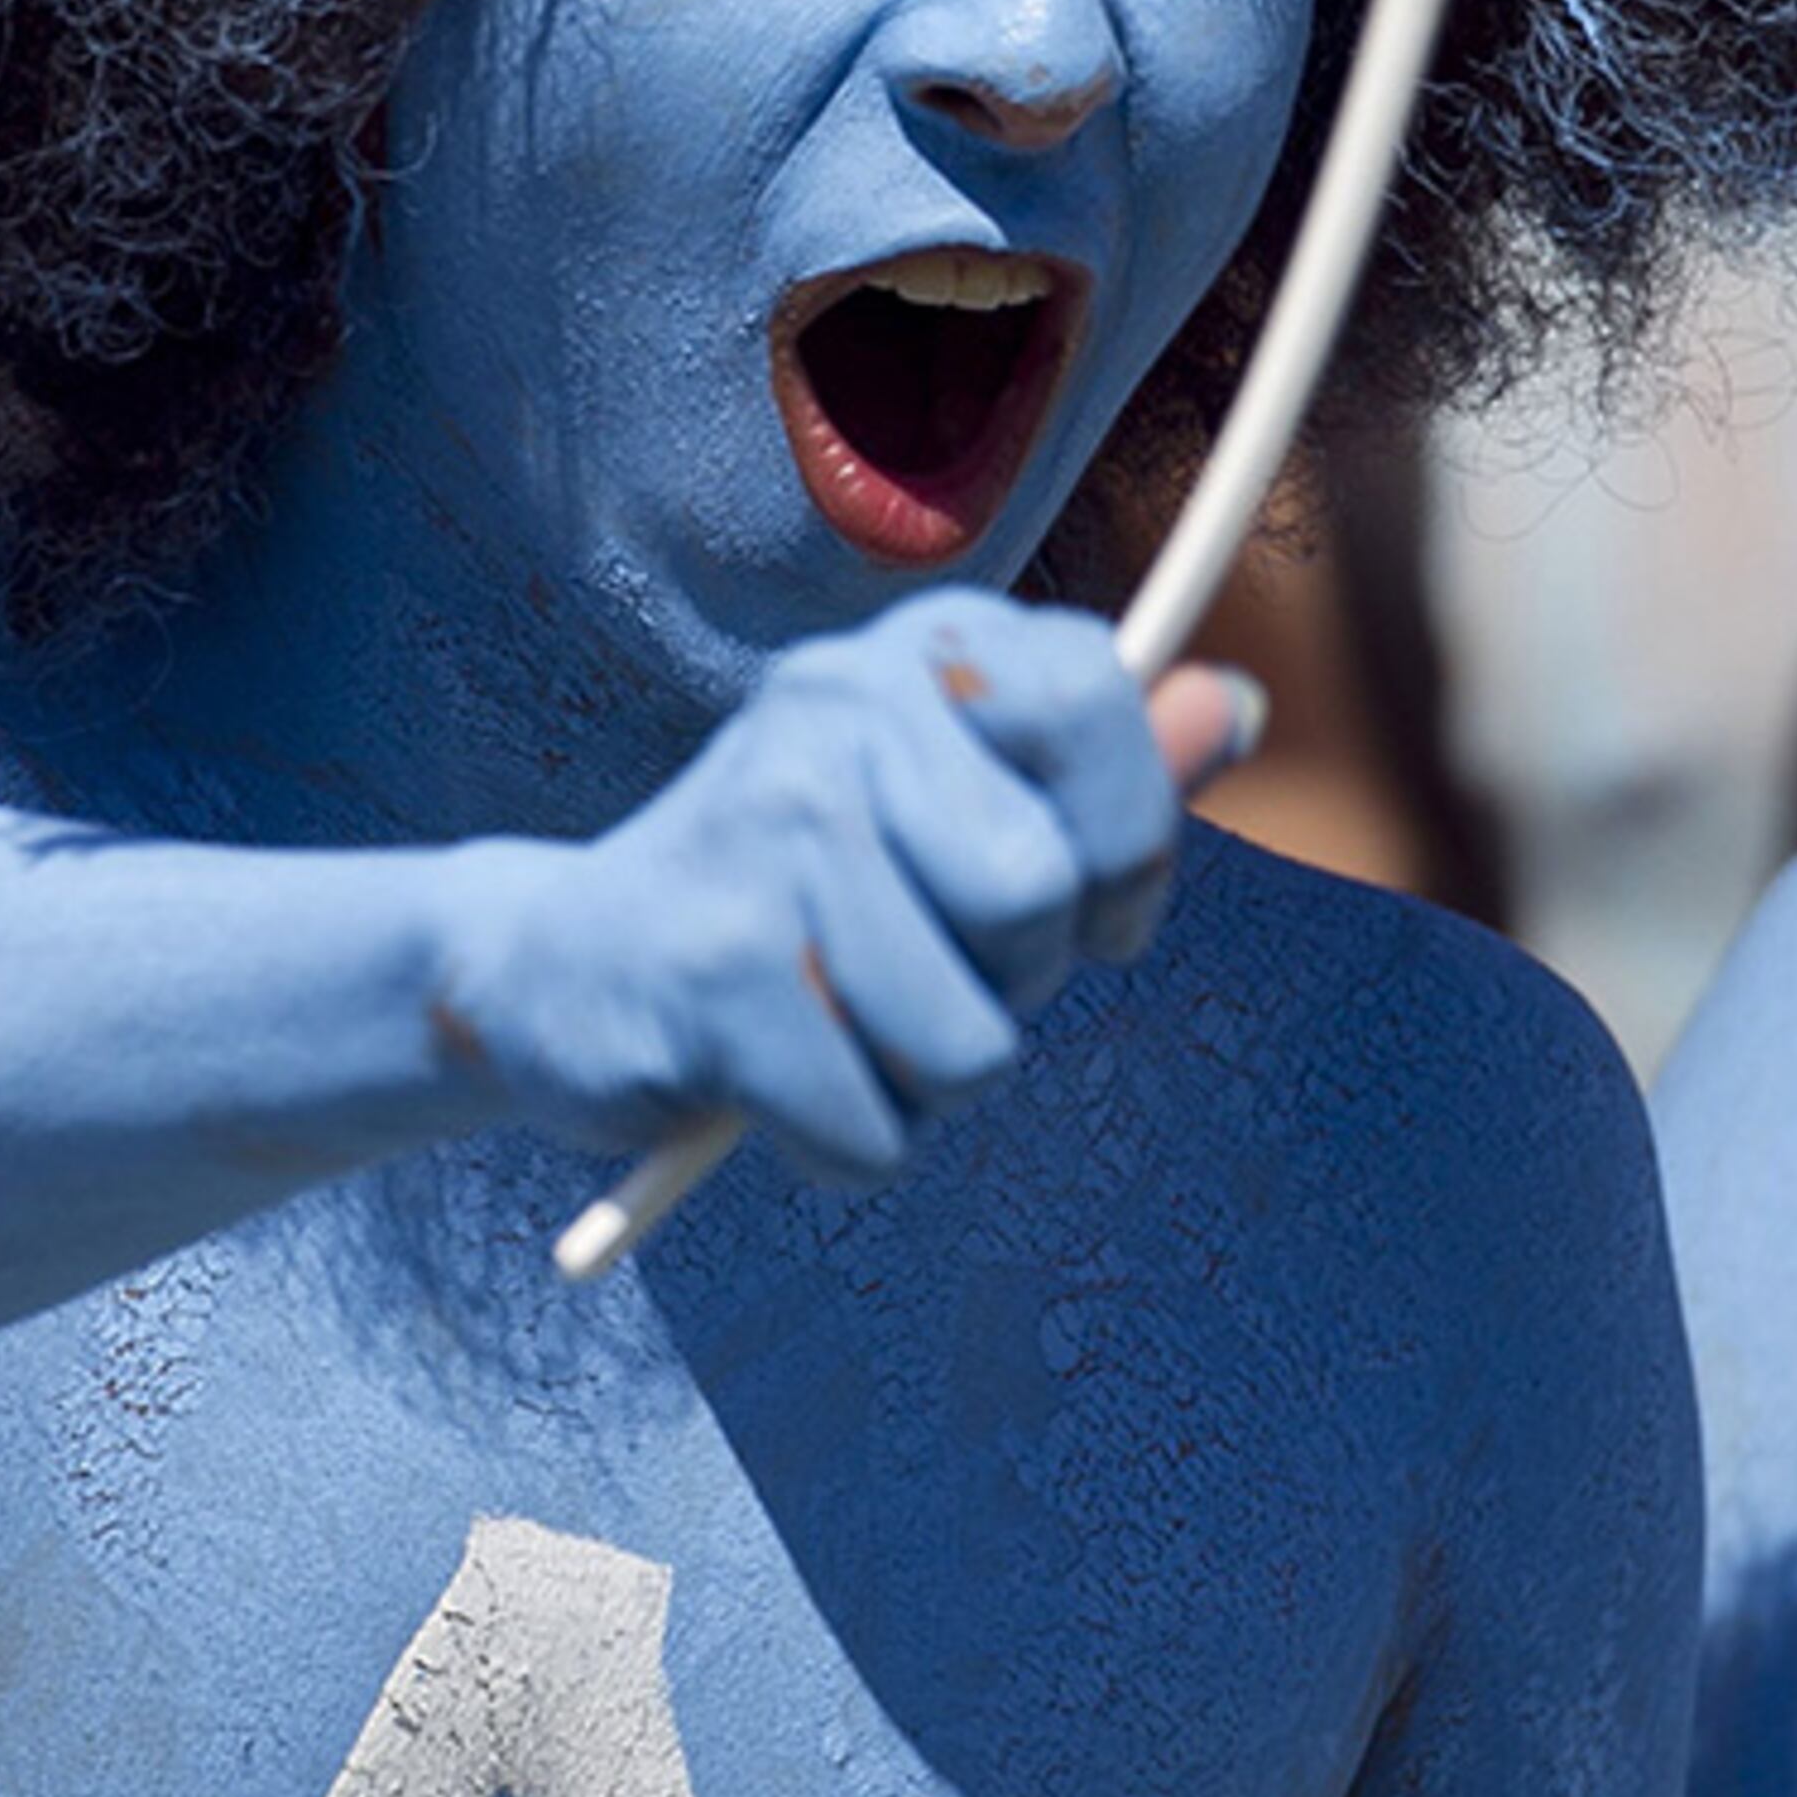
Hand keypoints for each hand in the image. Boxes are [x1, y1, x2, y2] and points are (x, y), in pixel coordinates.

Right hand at [441, 592, 1256, 1187]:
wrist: (562, 962)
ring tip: (842, 1025)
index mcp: (910, 650)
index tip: (1088, 905)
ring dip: (925, 1083)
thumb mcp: (949, 804)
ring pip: (969, 1044)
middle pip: (1039, 898)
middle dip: (1009, 981)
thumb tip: (1233, 707)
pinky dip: (847, 1145)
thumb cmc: (804, 893)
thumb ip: (1097, 765)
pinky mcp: (710, 968)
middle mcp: (832, 704)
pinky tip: (777, 1082)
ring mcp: (763, 831)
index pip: (1093, 707)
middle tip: (916, 966)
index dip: (1127, 841)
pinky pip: (875, 1132)